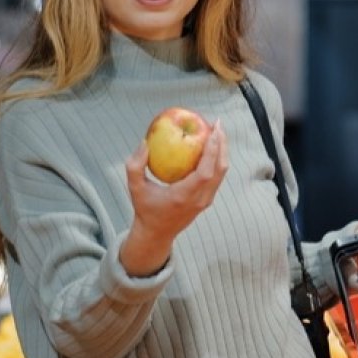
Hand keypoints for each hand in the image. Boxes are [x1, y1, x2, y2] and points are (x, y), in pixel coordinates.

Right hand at [119, 120, 227, 275]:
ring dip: (222, 150)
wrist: (156, 233)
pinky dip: (217, 159)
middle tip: (217, 124)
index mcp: (183, 196)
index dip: (212, 151)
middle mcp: (199, 199)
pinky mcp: (207, 200)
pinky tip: (210, 145)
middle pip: (220, 169)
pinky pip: (217, 176)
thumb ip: (135, 166)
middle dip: (222, 144)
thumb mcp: (134, 188)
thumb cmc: (145, 209)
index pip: (205, 172)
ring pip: (222, 173)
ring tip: (216, 131)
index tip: (212, 131)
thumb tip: (145, 143)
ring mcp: (206, 201)